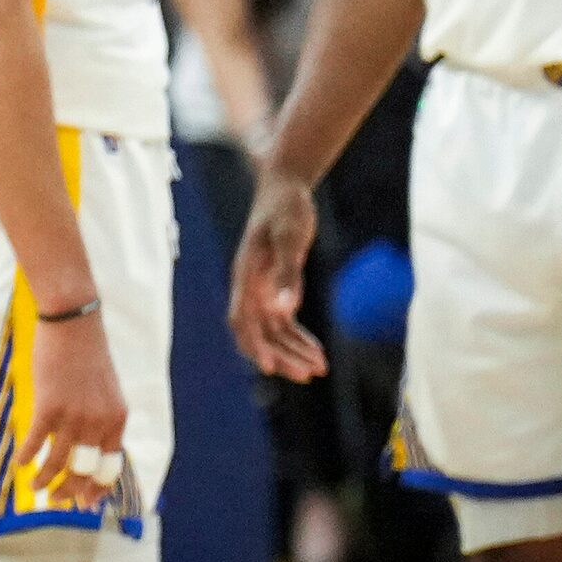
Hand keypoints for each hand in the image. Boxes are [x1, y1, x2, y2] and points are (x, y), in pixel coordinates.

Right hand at [17, 313, 127, 512]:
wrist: (73, 323)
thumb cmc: (86, 353)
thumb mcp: (104, 391)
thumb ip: (99, 419)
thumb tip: (86, 446)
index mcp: (117, 419)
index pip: (110, 467)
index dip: (96, 490)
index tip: (85, 504)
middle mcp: (99, 422)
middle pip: (84, 471)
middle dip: (69, 491)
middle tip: (56, 500)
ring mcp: (74, 415)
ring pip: (58, 462)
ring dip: (44, 480)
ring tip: (35, 488)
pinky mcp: (49, 406)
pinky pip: (36, 442)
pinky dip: (26, 456)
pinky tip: (20, 463)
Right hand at [229, 166, 328, 380]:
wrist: (285, 188)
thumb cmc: (286, 209)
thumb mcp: (291, 238)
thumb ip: (288, 274)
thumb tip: (285, 310)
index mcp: (246, 276)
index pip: (242, 320)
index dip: (253, 345)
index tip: (269, 367)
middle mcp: (249, 288)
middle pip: (258, 334)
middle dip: (281, 356)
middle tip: (309, 373)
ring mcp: (261, 290)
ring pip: (272, 332)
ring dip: (292, 352)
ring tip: (320, 368)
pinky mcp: (275, 288)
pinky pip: (283, 322)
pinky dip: (298, 338)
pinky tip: (317, 351)